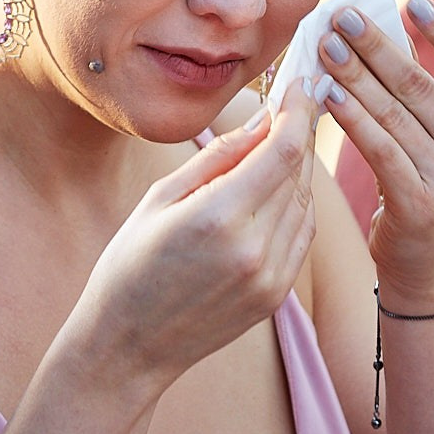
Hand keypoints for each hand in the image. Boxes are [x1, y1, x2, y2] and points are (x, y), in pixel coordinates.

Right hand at [68, 77, 329, 394]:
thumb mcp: (161, 197)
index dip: (298, 111)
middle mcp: (254, 249)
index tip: (300, 85)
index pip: (284, 150)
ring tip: (274, 149)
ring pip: (306, 204)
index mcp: (219, 217)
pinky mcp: (277, 297)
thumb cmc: (130, 266)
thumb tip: (263, 120)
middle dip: (298, 134)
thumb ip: (218, 157)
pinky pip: (302, 236)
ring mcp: (271, 278)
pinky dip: (296, 206)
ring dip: (298, 171)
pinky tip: (272, 193)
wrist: (127, 348)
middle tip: (289, 106)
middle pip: (299, 173)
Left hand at [318, 0, 433, 312]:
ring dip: (354, 76)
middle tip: (342, 16)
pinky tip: (328, 93)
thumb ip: (420, 91)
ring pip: (394, 115)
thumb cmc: (424, 179)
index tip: (416, 2)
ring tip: (326, 47)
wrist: (426, 263)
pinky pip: (379, 149)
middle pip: (421, 87)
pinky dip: (351, 118)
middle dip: (377, 47)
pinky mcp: (421, 205)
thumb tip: (379, 28)